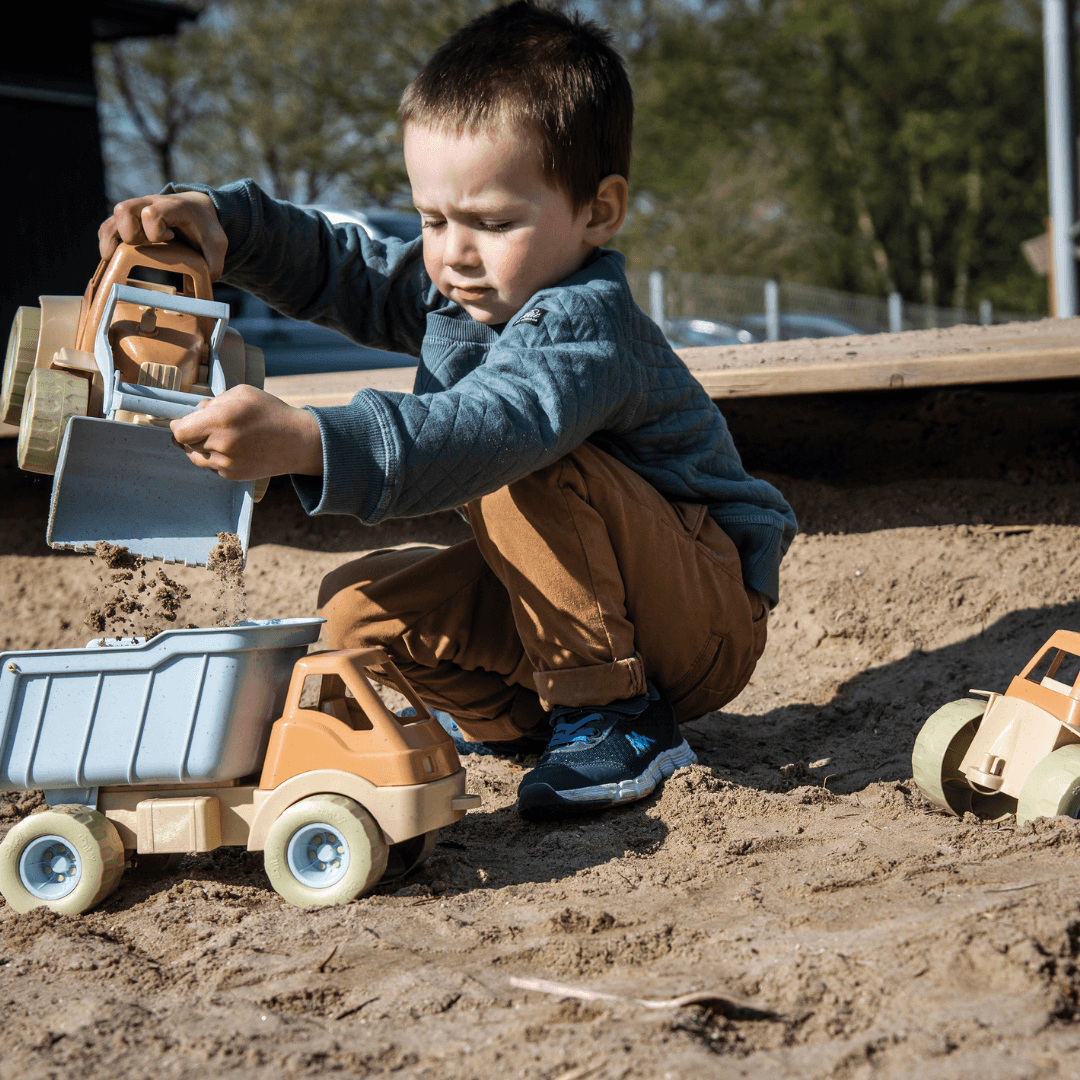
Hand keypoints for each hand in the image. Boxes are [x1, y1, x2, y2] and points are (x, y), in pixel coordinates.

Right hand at [99, 191, 227, 279]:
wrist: (197, 209)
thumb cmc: (204, 227)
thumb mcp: (217, 244)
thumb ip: (213, 264)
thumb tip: (202, 284)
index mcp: (172, 206)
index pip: (152, 213)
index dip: (156, 231)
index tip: (170, 239)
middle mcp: (149, 203)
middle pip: (124, 210)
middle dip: (131, 234)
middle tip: (146, 246)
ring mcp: (136, 211)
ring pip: (112, 218)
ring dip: (113, 239)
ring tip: (118, 257)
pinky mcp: (128, 220)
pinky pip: (108, 227)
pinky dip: (107, 241)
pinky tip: (111, 257)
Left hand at [170, 385, 323, 478]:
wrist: (297, 442)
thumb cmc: (270, 412)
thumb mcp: (242, 393)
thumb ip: (213, 401)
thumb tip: (194, 412)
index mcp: (220, 420)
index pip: (180, 430)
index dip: (177, 425)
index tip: (182, 421)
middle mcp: (220, 444)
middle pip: (186, 443)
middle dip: (191, 433)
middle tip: (204, 426)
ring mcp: (226, 464)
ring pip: (196, 457)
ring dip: (200, 446)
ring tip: (217, 437)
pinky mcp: (232, 475)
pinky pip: (211, 466)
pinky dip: (215, 457)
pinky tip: (231, 448)